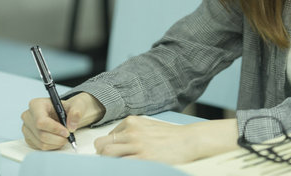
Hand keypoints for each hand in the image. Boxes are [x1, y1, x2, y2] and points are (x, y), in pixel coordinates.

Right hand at [21, 92, 104, 149]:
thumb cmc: (67, 108)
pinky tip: (57, 139)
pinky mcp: (29, 138)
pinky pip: (40, 148)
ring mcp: (26, 128)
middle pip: (41, 134)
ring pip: (41, 143)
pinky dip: (52, 146)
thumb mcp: (76, 105)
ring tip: (64, 137)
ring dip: (56, 143)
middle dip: (57, 138)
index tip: (67, 132)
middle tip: (68, 136)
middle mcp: (28, 116)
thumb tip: (71, 126)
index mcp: (36, 104)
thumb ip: (76, 112)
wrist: (64, 113)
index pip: (41, 121)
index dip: (55, 129)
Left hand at [94, 116, 238, 163]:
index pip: (108, 136)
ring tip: (115, 166)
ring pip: (107, 153)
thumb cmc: (170, 135)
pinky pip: (121, 164)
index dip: (107, 147)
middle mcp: (132, 132)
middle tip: (109, 162)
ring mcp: (137, 145)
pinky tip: (125, 169)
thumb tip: (118, 141)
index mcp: (132, 122)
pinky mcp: (144, 158)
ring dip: (107, 162)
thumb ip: (133, 130)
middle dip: (101, 154)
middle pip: (102, 144)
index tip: (112, 154)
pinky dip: (118, 167)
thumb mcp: (149, 125)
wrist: (189, 140)